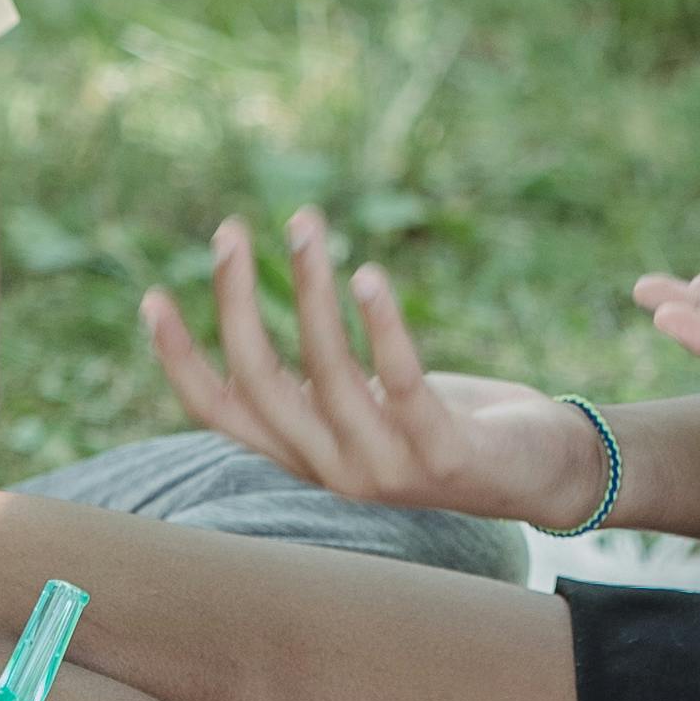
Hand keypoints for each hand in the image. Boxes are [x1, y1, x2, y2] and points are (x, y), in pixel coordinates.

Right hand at [141, 212, 613, 533]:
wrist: (545, 476)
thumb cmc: (445, 426)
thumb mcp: (365, 408)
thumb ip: (312, 386)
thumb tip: (248, 328)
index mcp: (306, 455)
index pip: (221, 413)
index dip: (180, 359)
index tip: (153, 295)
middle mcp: (334, 469)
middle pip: (260, 383)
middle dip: (236, 302)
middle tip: (231, 231)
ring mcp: (387, 468)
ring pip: (327, 373)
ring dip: (311, 289)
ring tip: (306, 224)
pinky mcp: (444, 455)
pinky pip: (401, 382)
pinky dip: (381, 324)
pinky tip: (368, 273)